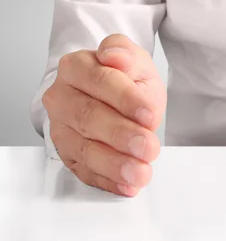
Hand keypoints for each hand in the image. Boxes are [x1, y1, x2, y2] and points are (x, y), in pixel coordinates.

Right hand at [42, 34, 166, 196]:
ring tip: (141, 173)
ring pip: (83, 148)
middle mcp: (62, 97)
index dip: (126, 99)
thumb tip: (114, 56)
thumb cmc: (125, 80)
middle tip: (149, 148)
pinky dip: (107, 180)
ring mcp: (61, 128)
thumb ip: (127, 55)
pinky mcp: (66, 153)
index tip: (150, 114)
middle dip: (122, 135)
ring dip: (114, 164)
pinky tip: (127, 185)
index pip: (100, 81)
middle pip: (88, 117)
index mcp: (77, 67)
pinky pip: (83, 171)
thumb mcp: (136, 63)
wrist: (114, 96)